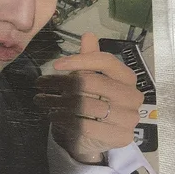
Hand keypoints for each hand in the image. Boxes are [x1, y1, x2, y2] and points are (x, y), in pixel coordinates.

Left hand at [34, 32, 143, 164]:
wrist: (96, 138)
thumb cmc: (93, 104)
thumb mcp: (90, 78)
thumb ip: (90, 59)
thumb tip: (88, 34)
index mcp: (128, 78)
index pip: (106, 62)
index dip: (80, 60)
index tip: (56, 65)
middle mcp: (133, 96)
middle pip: (93, 82)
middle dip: (63, 83)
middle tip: (41, 85)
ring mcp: (129, 118)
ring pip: (86, 105)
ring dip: (58, 102)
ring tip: (41, 100)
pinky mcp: (121, 137)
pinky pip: (86, 126)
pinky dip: (65, 120)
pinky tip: (52, 116)